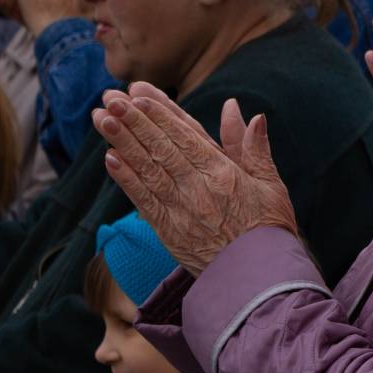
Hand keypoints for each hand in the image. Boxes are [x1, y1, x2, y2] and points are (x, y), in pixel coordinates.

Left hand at [94, 83, 298, 274]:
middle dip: (134, 120)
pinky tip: (110, 158)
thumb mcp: (271, 185)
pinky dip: (125, 178)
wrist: (260, 279)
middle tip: (111, 97)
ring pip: (147, 169)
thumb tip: (250, 115)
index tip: (139, 94)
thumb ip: (256, 150)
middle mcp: (200, 188)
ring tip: (101, 118)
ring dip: (122, 142)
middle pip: (161, 148)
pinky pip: (143, 200)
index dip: (161, 114)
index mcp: (225, 173)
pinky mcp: (168, 231)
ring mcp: (181, 210)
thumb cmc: (269, 230)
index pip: (186, 136)